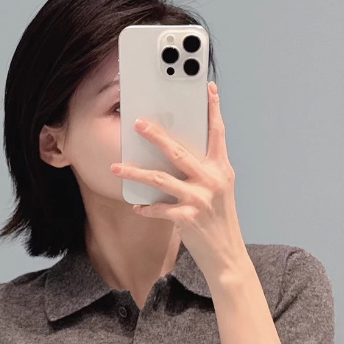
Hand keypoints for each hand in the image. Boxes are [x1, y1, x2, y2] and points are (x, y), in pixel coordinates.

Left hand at [110, 81, 247, 283]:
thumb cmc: (219, 219)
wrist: (226, 255)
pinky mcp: (188, 218)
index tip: (207, 89)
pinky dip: (146, 207)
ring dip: (135, 172)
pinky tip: (136, 206)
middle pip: (179, 151)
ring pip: (161, 178)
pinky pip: (159, 208)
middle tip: (137, 123)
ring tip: (116, 167)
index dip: (212, 109)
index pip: (217, 133)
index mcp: (221, 169)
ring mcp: (200, 199)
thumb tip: (176, 150)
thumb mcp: (218, 189)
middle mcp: (212, 180)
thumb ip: (204, 169)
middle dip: (156, 135)